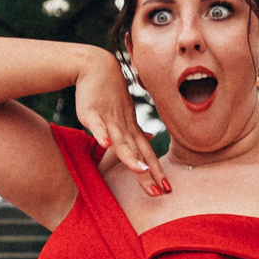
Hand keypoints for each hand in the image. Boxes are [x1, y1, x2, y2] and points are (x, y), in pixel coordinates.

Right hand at [72, 49, 169, 196]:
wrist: (95, 66)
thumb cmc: (109, 91)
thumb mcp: (125, 112)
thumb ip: (135, 128)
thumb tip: (151, 137)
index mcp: (130, 129)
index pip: (146, 153)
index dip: (156, 171)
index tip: (167, 189)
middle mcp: (123, 126)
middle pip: (137, 153)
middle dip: (148, 172)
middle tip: (160, 192)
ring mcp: (109, 119)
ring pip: (120, 140)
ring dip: (129, 156)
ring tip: (139, 171)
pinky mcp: (92, 112)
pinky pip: (97, 124)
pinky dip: (101, 133)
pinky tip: (104, 143)